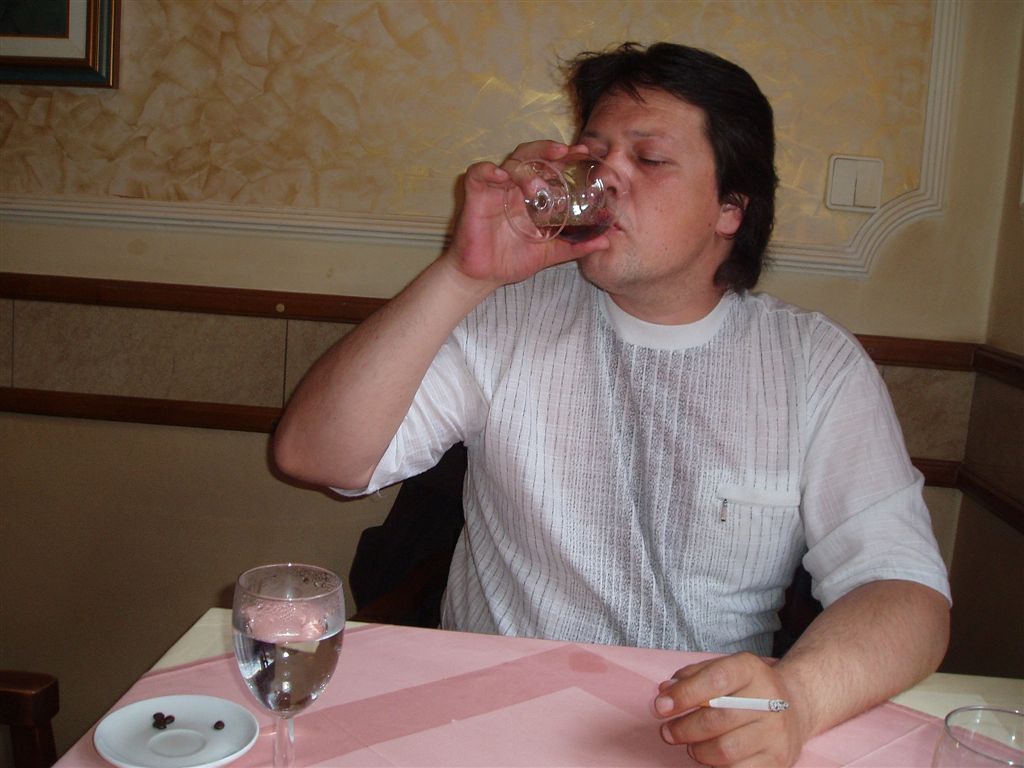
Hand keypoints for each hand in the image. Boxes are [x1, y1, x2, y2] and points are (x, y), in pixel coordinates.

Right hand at [445, 140, 609, 288]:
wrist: (484, 277)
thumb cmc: (512, 260)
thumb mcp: (550, 253)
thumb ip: (576, 246)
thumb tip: (606, 241)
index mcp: (532, 195)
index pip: (549, 166)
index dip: (565, 156)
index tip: (583, 152)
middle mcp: (514, 187)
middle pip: (530, 155)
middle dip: (547, 150)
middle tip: (564, 153)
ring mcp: (495, 190)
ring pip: (510, 163)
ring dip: (525, 170)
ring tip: (536, 188)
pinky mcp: (475, 196)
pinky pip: (478, 174)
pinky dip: (488, 170)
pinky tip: (500, 176)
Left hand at [653, 652, 808, 766]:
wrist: (796, 705)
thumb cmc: (747, 687)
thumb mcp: (722, 668)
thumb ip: (691, 677)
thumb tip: (665, 693)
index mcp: (751, 670)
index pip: (716, 679)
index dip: (684, 694)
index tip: (661, 706)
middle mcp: (769, 699)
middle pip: (718, 719)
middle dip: (684, 729)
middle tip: (668, 731)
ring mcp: (777, 733)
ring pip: (726, 751)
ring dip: (698, 751)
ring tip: (691, 746)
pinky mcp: (778, 760)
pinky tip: (711, 758)